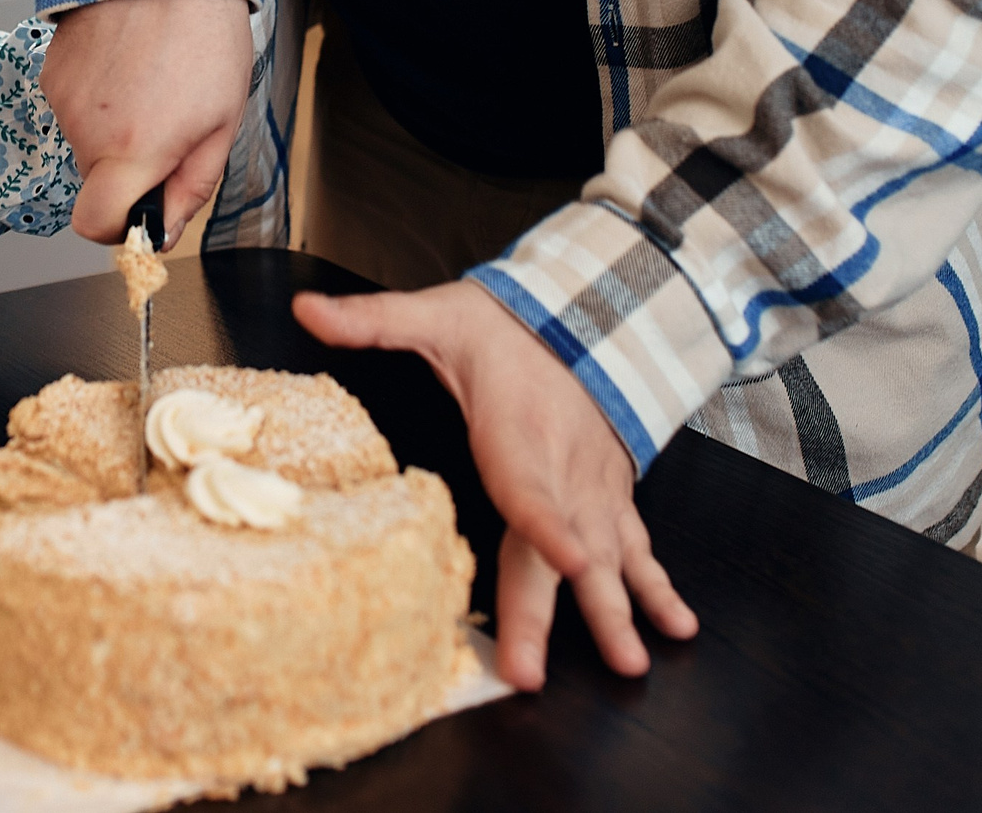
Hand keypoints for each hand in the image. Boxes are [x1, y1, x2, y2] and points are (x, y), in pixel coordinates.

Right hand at [41, 0, 252, 241]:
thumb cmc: (203, 34)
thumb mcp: (223, 122)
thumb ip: (192, 187)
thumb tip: (165, 230)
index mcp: (133, 152)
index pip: (96, 226)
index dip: (120, 228)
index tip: (144, 212)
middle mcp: (87, 131)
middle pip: (99, 179)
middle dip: (131, 165)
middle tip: (170, 121)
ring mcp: (63, 100)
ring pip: (87, 141)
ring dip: (116, 126)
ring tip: (153, 80)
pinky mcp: (52, 71)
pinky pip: (75, 106)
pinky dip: (99, 96)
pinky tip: (129, 62)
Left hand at [294, 279, 696, 689]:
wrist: (585, 310)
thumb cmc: (503, 324)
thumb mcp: (434, 312)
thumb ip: (372, 318)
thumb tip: (306, 308)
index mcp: (516, 435)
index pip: (530, 487)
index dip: (548, 526)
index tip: (568, 562)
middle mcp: (561, 471)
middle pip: (556, 549)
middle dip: (552, 612)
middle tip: (537, 673)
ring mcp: (591, 488)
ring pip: (607, 558)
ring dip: (618, 611)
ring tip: (630, 662)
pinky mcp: (610, 494)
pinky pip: (636, 545)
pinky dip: (657, 586)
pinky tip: (675, 625)